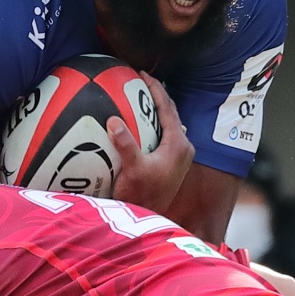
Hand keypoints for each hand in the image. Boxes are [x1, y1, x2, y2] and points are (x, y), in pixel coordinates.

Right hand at [108, 76, 192, 215]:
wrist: (148, 221)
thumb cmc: (142, 197)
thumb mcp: (132, 169)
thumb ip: (125, 144)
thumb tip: (113, 120)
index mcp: (178, 145)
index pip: (168, 108)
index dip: (155, 88)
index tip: (141, 74)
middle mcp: (182, 149)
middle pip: (170, 113)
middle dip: (155, 95)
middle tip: (138, 81)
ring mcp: (176, 157)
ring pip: (165, 124)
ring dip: (152, 111)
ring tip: (136, 97)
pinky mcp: (168, 165)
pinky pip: (158, 136)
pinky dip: (147, 126)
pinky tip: (130, 125)